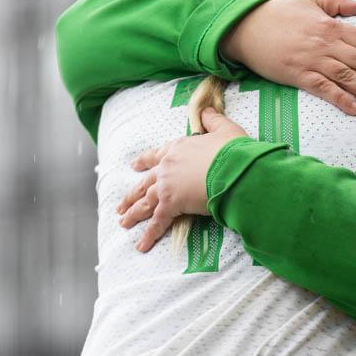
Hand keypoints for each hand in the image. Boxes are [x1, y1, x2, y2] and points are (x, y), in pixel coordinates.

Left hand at [117, 108, 248, 251]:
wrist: (234, 168)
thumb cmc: (233, 151)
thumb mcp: (226, 129)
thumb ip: (213, 120)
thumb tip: (205, 110)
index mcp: (178, 148)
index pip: (156, 155)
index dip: (144, 161)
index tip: (134, 166)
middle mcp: (167, 166)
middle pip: (145, 182)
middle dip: (132, 195)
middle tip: (121, 205)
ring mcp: (167, 185)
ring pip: (145, 202)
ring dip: (133, 213)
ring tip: (123, 223)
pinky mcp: (172, 204)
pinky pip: (158, 222)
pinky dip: (149, 235)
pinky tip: (141, 245)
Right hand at [221, 0, 355, 115]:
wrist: (246, 26)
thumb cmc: (279, 14)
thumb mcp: (312, 1)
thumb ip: (340, 4)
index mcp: (331, 25)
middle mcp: (326, 43)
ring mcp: (312, 60)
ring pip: (348, 78)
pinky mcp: (298, 75)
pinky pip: (324, 89)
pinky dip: (342, 100)